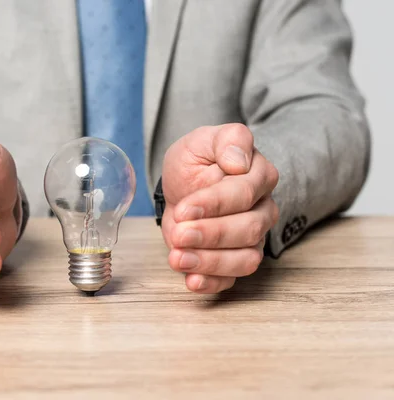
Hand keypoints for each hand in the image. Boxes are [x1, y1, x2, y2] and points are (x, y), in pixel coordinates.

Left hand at [161, 124, 278, 293]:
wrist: (183, 186)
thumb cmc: (196, 163)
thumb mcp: (202, 141)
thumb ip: (227, 141)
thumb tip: (239, 161)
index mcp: (259, 176)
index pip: (244, 194)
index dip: (214, 204)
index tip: (185, 208)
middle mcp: (262, 210)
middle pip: (248, 230)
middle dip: (211, 235)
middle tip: (180, 234)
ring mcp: (252, 238)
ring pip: (245, 259)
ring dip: (210, 262)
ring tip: (178, 258)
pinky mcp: (234, 259)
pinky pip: (232, 279)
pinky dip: (212, 283)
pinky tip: (191, 280)